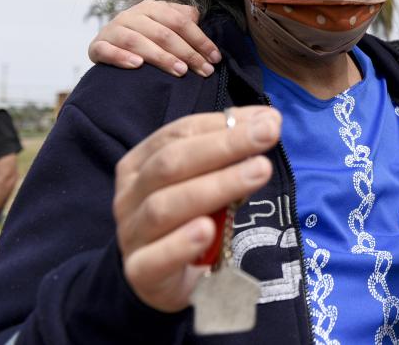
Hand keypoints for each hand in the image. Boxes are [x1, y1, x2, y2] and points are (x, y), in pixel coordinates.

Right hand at [89, 0, 219, 77]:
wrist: (109, 44)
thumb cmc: (145, 36)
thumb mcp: (164, 24)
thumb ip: (181, 19)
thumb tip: (196, 16)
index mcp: (151, 8)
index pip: (180, 22)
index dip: (200, 40)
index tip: (215, 58)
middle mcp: (131, 15)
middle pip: (163, 33)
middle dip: (187, 53)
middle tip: (204, 71)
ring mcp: (113, 30)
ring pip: (138, 42)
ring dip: (161, 57)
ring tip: (180, 71)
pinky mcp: (97, 46)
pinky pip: (107, 51)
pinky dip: (122, 58)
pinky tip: (138, 66)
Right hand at [113, 106, 279, 311]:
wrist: (160, 279)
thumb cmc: (186, 219)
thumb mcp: (205, 180)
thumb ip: (229, 151)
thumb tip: (267, 119)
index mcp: (141, 163)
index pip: (179, 134)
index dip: (221, 124)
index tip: (267, 120)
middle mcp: (130, 195)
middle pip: (172, 163)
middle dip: (224, 146)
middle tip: (267, 136)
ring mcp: (132, 234)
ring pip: (166, 206)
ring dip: (216, 186)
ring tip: (258, 172)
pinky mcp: (140, 272)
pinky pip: (156, 257)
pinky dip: (182, 242)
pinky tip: (208, 230)